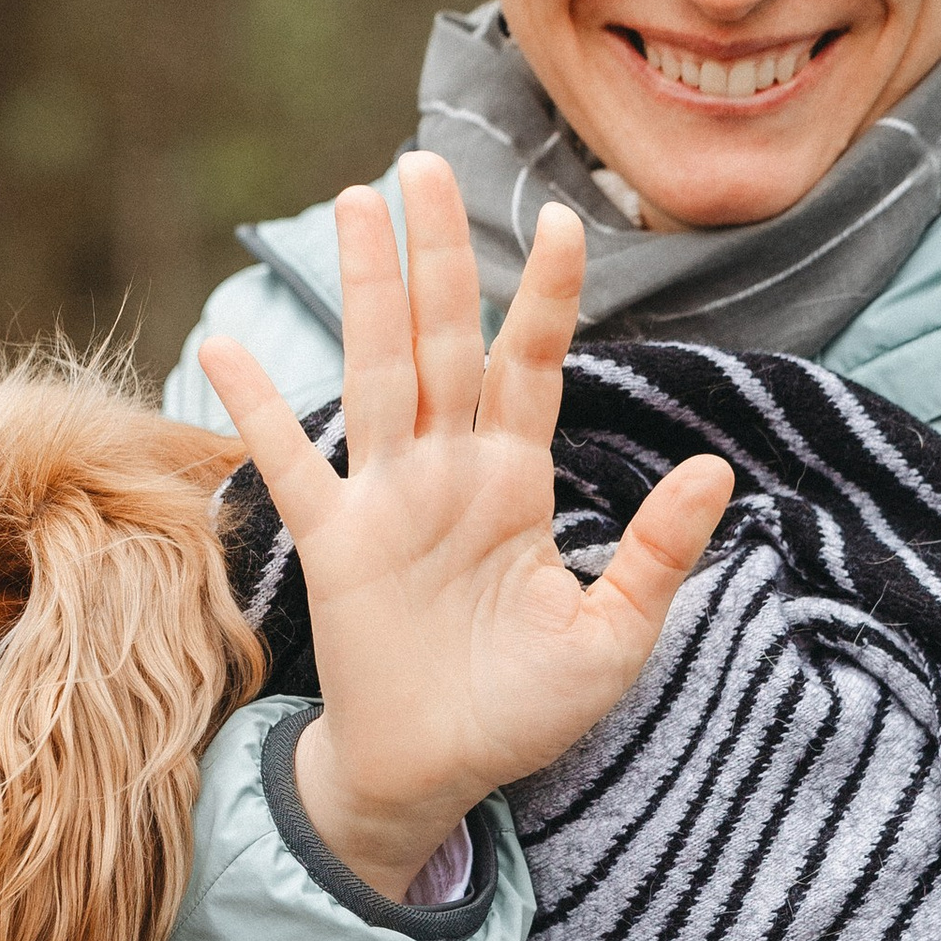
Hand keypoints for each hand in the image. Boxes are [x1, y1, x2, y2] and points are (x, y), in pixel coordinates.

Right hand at [199, 153, 732, 897]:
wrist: (438, 778)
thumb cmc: (525, 712)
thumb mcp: (613, 641)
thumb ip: (657, 555)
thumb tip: (715, 471)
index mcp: (519, 483)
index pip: (534, 365)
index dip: (548, 295)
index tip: (561, 217)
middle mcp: (449, 472)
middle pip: (445, 338)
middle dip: (438, 251)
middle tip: (423, 162)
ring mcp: (386, 500)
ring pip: (378, 370)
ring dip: (366, 288)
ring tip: (353, 200)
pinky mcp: (333, 543)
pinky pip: (286, 463)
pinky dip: (256, 408)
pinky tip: (225, 346)